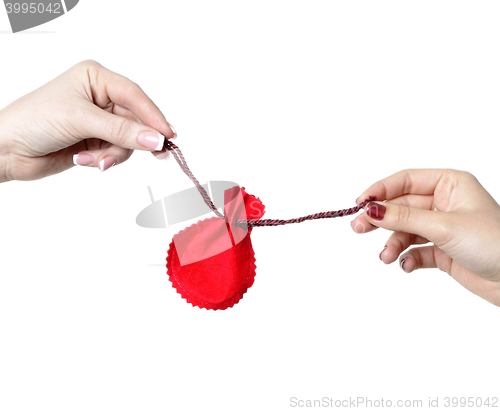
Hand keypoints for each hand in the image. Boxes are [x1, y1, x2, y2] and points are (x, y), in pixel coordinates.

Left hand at [0, 60, 175, 181]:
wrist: (7, 149)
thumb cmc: (33, 120)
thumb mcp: (81, 120)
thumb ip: (122, 131)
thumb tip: (155, 139)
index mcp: (96, 78)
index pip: (134, 96)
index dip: (153, 116)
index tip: (169, 135)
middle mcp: (100, 98)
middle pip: (135, 121)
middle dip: (132, 141)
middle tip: (155, 155)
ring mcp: (99, 121)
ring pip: (128, 141)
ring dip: (114, 154)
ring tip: (95, 160)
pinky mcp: (96, 140)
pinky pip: (116, 152)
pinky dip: (103, 160)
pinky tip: (84, 159)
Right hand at [351, 169, 499, 306]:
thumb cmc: (494, 243)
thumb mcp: (444, 226)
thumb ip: (404, 218)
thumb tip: (370, 209)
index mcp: (450, 184)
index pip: (406, 180)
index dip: (380, 190)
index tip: (359, 203)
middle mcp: (445, 203)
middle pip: (401, 207)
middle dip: (381, 220)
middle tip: (358, 229)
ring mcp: (443, 227)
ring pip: (406, 230)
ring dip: (393, 243)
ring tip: (386, 257)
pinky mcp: (444, 251)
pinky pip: (416, 251)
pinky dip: (408, 258)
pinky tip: (407, 265)